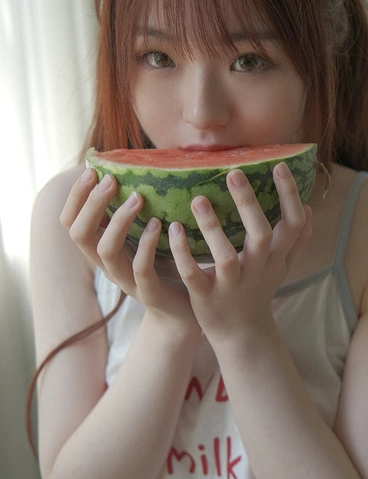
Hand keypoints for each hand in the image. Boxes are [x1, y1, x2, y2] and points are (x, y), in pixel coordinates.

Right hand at [60, 167, 198, 326]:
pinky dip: (147, 245)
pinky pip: (140, 269)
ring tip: (138, 198)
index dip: (75, 197)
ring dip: (118, 221)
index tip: (92, 171)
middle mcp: (107, 265)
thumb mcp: (144, 234)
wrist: (185, 310)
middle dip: (92, 205)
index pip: (71, 222)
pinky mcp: (149, 293)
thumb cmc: (166, 265)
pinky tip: (160, 225)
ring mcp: (126, 280)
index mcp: (101, 248)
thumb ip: (133, 210)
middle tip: (111, 181)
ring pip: (105, 251)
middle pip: (80, 234)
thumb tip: (131, 168)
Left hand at [168, 162, 311, 343]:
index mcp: (276, 258)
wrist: (241, 334)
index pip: (292, 224)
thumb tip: (310, 208)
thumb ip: (296, 240)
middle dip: (248, 204)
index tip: (278, 166)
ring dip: (212, 227)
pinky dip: (182, 253)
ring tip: (198, 199)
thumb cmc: (259, 291)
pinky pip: (193, 273)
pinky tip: (173, 229)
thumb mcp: (281, 266)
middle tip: (233, 172)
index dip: (289, 196)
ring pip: (225, 256)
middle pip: (261, 235)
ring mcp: (231, 285)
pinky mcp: (205, 296)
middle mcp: (257, 270)